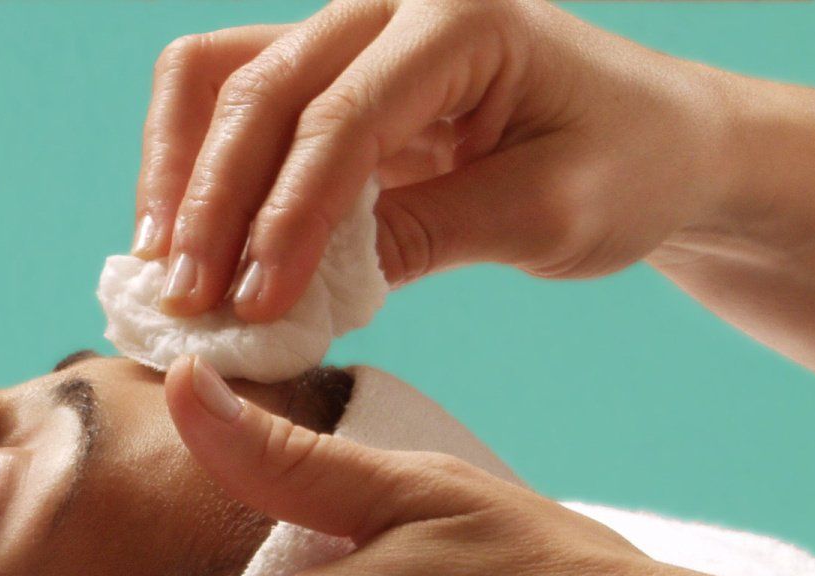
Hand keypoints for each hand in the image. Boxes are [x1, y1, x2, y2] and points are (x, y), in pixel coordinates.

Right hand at [136, 0, 725, 320]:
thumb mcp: (545, 214)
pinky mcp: (321, 81)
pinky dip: (189, 174)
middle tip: (187, 306)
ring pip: (213, 79)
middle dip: (210, 204)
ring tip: (164, 275)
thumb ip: (428, 236)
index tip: (256, 307)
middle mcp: (387, 5)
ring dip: (177, 179)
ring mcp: (346, 35)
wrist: (650, 139)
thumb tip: (303, 286)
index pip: (342, 117)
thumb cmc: (622, 167)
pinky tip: (180, 247)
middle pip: (255, 86)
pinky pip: (224, 106)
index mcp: (463, 16)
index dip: (287, 218)